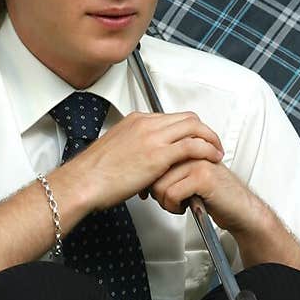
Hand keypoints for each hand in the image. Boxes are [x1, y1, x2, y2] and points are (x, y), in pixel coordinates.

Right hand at [71, 110, 225, 209]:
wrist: (82, 183)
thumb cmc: (93, 174)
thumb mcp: (115, 151)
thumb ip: (132, 149)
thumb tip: (140, 160)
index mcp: (135, 121)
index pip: (171, 117)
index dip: (188, 128)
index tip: (195, 139)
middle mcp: (146, 124)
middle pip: (187, 118)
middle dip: (204, 130)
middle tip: (212, 144)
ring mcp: (152, 138)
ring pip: (194, 128)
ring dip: (210, 139)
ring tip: (217, 152)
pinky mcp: (158, 155)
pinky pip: (192, 146)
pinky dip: (207, 150)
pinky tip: (212, 158)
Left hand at [140, 155, 260, 235]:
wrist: (240, 208)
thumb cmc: (215, 194)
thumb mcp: (189, 176)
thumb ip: (170, 168)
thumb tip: (144, 175)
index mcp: (187, 145)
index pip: (154, 155)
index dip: (148, 177)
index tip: (148, 191)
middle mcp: (192, 150)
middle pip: (153, 170)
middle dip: (155, 192)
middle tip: (167, 200)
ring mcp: (197, 161)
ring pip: (160, 184)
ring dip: (164, 202)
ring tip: (177, 204)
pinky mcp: (202, 177)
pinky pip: (171, 194)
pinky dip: (173, 206)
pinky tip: (184, 207)